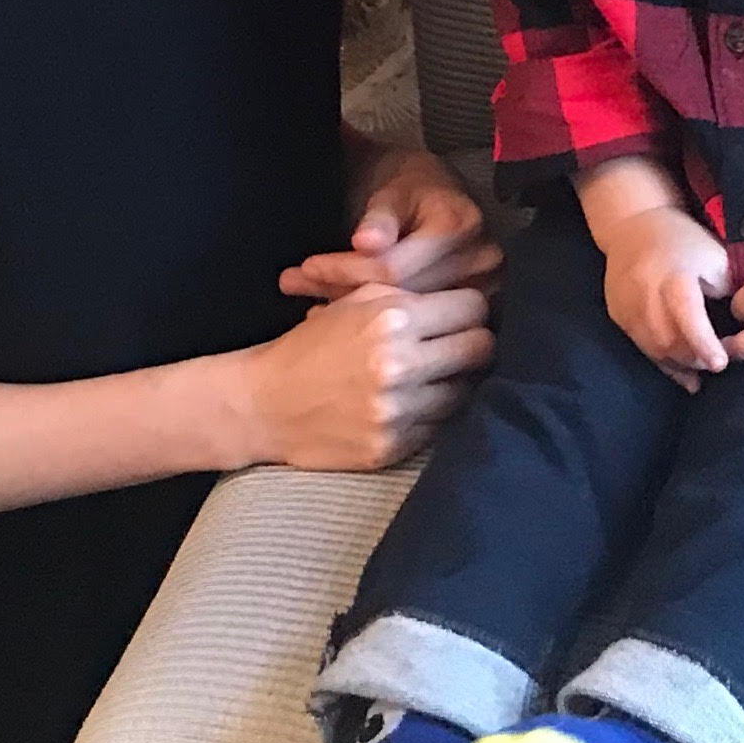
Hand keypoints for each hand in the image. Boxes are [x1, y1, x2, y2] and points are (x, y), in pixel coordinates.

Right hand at [237, 282, 492, 470]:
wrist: (263, 405)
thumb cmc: (312, 345)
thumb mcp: (356, 301)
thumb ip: (413, 295)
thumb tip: (471, 298)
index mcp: (392, 320)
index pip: (473, 309)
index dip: (469, 309)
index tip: (458, 316)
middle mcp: (399, 365)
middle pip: (480, 349)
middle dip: (472, 343)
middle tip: (455, 345)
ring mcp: (397, 411)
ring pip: (465, 390)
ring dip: (452, 381)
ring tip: (429, 376)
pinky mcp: (392, 447)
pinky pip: (439, 426)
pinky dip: (430, 414)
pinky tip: (409, 404)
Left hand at [281, 148, 501, 299]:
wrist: (435, 189)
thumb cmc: (409, 186)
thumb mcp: (390, 190)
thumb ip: (379, 216)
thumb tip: (367, 241)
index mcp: (460, 224)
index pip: (393, 268)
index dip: (345, 270)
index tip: (306, 267)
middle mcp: (481, 258)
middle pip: (400, 294)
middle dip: (342, 290)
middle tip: (296, 285)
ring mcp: (484, 285)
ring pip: (406, 313)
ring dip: (355, 308)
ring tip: (311, 305)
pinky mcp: (477, 305)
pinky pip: (420, 322)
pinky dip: (380, 318)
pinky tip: (345, 318)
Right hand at [598, 204, 733, 392]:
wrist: (633, 224)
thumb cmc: (683, 239)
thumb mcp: (714, 256)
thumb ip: (726, 290)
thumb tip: (737, 325)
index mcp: (674, 277)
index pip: (687, 316)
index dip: (704, 343)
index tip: (721, 363)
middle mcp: (646, 294)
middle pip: (669, 341)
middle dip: (695, 359)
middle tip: (717, 364)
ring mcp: (627, 307)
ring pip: (654, 349)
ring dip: (679, 364)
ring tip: (700, 369)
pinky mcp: (618, 316)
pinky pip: (641, 348)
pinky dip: (663, 362)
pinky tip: (682, 371)